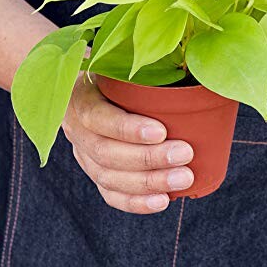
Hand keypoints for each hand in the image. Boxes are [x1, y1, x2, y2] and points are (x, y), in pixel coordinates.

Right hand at [62, 77, 193, 213]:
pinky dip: (136, 202)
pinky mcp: (94, 173)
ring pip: (110, 177)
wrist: (87, 93)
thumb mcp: (116, 65)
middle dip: (148, 158)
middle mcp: (77, 131)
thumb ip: (141, 69)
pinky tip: (162, 201)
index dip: (128, 129)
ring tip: (183, 178)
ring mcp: (83, 156)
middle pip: (107, 153)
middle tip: (185, 154)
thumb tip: (190, 69)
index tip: (161, 131)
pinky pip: (111, 194)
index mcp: (81, 99)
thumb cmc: (113, 76)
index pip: (98, 118)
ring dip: (149, 182)